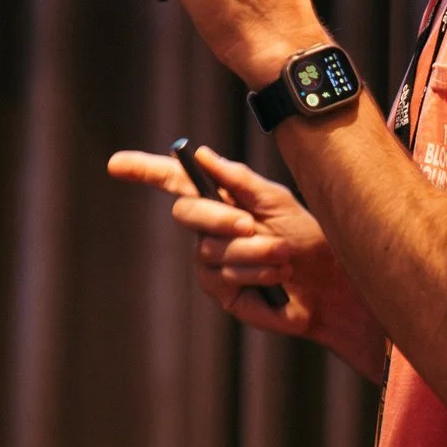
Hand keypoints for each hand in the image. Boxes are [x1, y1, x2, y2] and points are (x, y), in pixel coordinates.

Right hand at [107, 143, 388, 383]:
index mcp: (220, 200)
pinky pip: (225, 277)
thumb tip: (202, 154)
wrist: (329, 286)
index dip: (144, 172)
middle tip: (251, 225)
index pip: (175, 182)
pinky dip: (256, 274)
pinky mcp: (221, 292)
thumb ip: (239, 179)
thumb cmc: (308, 237)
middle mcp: (209, 229)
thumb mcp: (276, 200)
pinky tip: (275, 279)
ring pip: (212, 249)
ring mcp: (211, 262)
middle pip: (186, 213)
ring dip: (254, 253)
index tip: (116, 164)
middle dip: (218, 218)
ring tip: (283, 257)